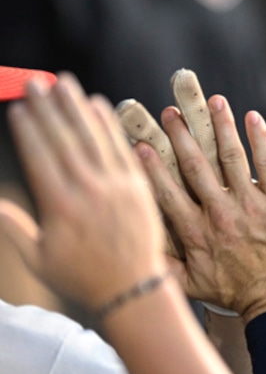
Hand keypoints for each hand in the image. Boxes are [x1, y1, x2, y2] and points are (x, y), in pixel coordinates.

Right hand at [0, 73, 167, 308]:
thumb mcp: (40, 258)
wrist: (134, 290)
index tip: (18, 107)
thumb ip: (16, 228)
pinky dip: (109, 126)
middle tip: (36, 83)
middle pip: (64, 141)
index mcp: (61, 208)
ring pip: (93, 139)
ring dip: (77, 108)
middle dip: (48, 109)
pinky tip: (98, 105)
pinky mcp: (139, 188)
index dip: (28, 130)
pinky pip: (122, 150)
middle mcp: (89, 193)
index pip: (40, 158)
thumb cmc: (83, 278)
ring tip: (63, 83)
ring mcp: (117, 189)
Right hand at [132, 73, 265, 319]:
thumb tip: (130, 245)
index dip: (152, 167)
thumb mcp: (190, 284)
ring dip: (222, 127)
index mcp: (196, 232)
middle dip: (182, 136)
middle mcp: (222, 215)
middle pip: (196, 167)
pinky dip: (260, 140)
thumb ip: (161, 263)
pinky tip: (252, 118)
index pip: (167, 192)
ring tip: (214, 101)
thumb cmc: (233, 293)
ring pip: (233, 158)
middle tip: (170, 111)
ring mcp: (253, 207)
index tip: (137, 144)